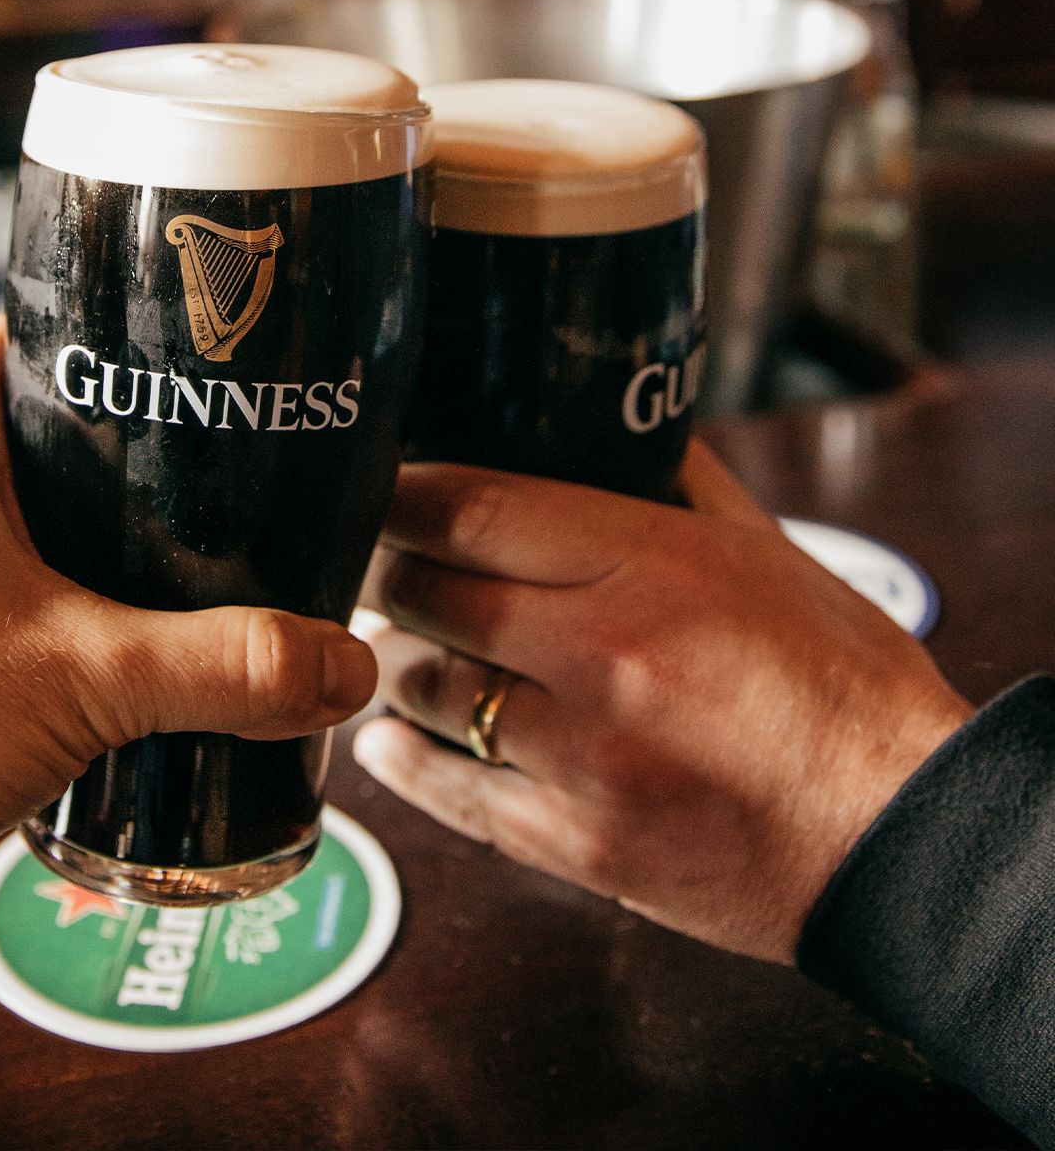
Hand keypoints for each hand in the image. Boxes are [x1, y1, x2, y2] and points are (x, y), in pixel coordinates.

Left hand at [0, 318, 374, 970]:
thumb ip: (220, 668)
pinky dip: (60, 619)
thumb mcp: (74, 678)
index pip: (58, 324)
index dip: (149, 336)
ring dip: (107, 556)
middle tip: (245, 490)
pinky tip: (122, 666)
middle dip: (151, 470)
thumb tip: (341, 665)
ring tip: (206, 579)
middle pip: (60, 433)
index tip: (232, 365)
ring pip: (31, 525)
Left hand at [353, 445, 970, 963]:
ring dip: (394, 660)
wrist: (901, 834)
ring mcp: (580, 758)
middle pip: (426, 593)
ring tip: (392, 642)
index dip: (399, 495)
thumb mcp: (769, 550)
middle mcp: (600, 655)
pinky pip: (447, 792)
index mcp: (647, 564)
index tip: (375, 489)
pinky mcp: (574, 846)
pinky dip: (401, 760)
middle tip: (375, 563)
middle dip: (385, 573)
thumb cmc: (843, 684)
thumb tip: (620, 430)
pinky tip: (385, 738)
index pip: (469, 508)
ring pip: (422, 688)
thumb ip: (679, 483)